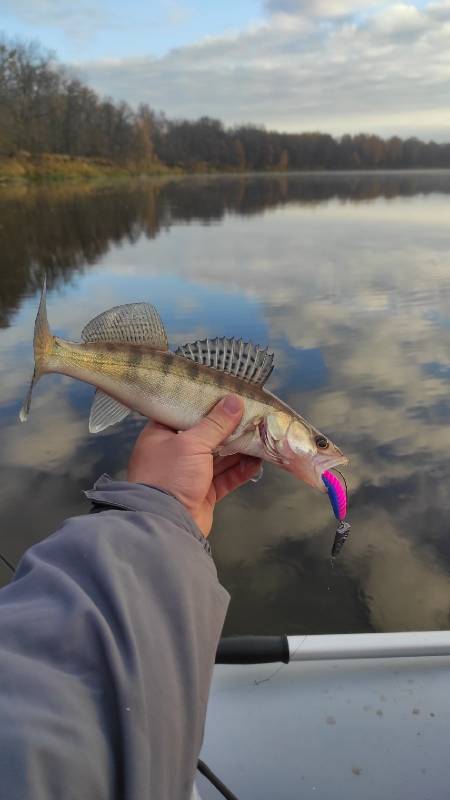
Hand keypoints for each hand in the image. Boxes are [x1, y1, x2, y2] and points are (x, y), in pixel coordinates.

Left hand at [127, 395, 260, 535]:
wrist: (165, 524)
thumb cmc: (170, 475)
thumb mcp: (192, 443)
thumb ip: (215, 423)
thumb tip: (235, 401)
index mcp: (161, 435)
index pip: (183, 413)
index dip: (205, 404)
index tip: (227, 395)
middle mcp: (174, 453)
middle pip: (205, 435)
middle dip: (229, 428)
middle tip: (251, 416)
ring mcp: (189, 474)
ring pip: (218, 457)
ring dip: (239, 449)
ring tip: (260, 436)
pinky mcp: (203, 493)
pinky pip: (225, 477)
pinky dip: (240, 470)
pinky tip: (257, 461)